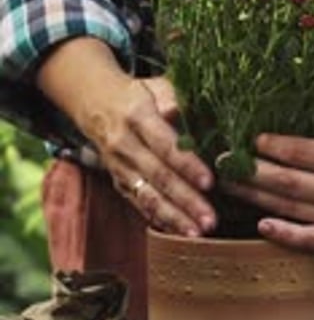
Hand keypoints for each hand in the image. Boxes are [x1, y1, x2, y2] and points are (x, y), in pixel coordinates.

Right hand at [36, 38, 215, 235]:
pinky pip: (139, 204)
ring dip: (173, 218)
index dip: (187, 165)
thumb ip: (173, 97)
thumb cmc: (139, 94)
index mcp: (137, 115)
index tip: (209, 182)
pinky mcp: (118, 182)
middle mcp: (124, 144)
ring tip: (197, 233)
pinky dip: (159, 220)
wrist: (96, 103)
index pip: (165, 144)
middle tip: (210, 220)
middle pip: (158, 177)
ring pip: (147, 196)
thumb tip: (181, 110)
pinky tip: (179, 232)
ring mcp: (119, 166)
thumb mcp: (155, 86)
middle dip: (185, 201)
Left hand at [224, 78, 313, 251]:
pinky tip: (261, 225)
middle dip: (257, 172)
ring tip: (229, 184)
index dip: (280, 148)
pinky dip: (286, 235)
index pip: (310, 154)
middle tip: (226, 161)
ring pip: (294, 208)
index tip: (254, 140)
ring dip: (258, 198)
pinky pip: (312, 240)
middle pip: (295, 183)